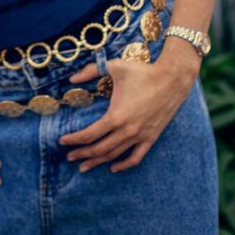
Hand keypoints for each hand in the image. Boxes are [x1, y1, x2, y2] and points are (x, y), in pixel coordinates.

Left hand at [58, 48, 197, 172]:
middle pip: (99, 149)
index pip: (90, 134)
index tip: (62, 141)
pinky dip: (124, 165)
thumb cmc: (142, 72)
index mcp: (116, 116)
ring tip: (84, 166)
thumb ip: (91, 71)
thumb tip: (72, 79)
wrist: (172, 79)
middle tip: (69, 157)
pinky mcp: (151, 138)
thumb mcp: (114, 67)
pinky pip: (135, 157)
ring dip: (97, 162)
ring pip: (114, 156)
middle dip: (82, 154)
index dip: (74, 140)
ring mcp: (140, 136)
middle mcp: (127, 130)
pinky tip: (113, 168)